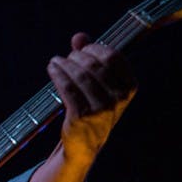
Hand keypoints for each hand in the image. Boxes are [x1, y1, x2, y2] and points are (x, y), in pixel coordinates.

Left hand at [48, 32, 136, 161]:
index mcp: (129, 87)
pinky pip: (67, 88)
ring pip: (79, 75)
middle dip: (77, 56)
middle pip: (95, 65)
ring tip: (55, 61)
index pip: (113, 57)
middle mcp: (118, 98)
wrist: (85, 144)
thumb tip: (79, 36)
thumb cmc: (93, 108)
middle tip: (67, 58)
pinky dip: (57, 74)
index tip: (81, 49)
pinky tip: (52, 68)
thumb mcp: (99, 84)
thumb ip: (91, 58)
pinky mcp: (81, 116)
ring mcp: (100, 108)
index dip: (94, 48)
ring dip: (64, 64)